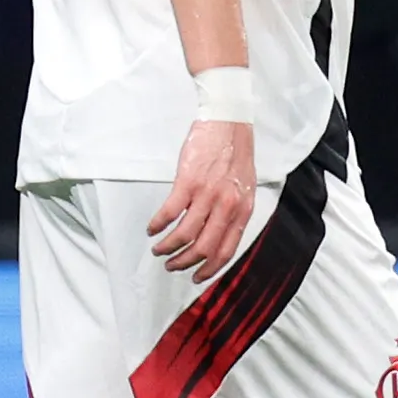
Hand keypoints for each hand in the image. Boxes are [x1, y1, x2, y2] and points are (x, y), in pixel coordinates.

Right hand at [146, 118, 256, 282]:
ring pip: (185, 235)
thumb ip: (234, 210)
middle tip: (171, 265)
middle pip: (203, 248)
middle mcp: (226, 206)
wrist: (228, 121)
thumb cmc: (235, 152)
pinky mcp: (188, 181)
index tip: (196, 276)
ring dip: (168, 247)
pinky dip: (158, 225)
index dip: (210, 269)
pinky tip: (152, 228)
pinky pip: (170, 212)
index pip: (226, 250)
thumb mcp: (245, 186)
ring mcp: (207, 194)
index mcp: (242, 210)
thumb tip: (220, 232)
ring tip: (158, 249)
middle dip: (184, 263)